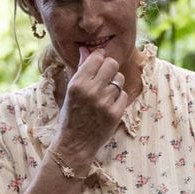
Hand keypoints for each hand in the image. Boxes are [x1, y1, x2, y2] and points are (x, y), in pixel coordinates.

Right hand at [52, 50, 128, 166]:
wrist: (75, 143)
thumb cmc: (71, 114)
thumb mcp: (70, 90)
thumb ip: (81, 69)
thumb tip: (87, 49)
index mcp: (77, 83)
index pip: (97, 57)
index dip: (99, 58)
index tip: (98, 62)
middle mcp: (91, 91)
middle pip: (112, 64)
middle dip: (109, 67)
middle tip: (104, 76)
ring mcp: (105, 103)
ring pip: (120, 79)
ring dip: (114, 83)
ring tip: (105, 92)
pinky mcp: (116, 113)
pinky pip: (124, 95)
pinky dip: (118, 98)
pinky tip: (109, 104)